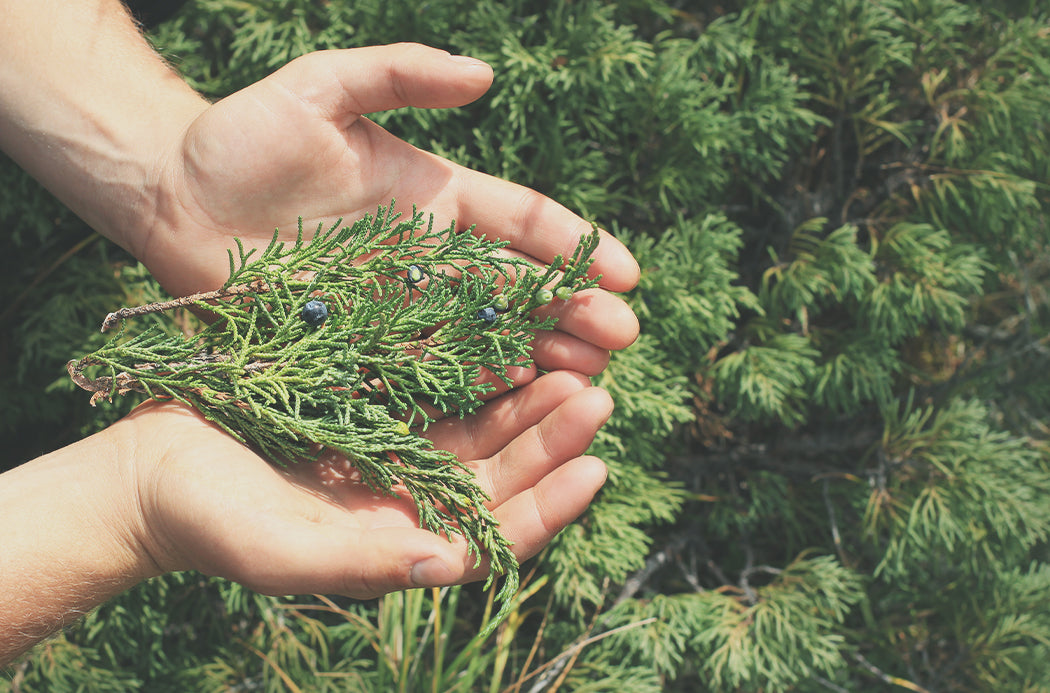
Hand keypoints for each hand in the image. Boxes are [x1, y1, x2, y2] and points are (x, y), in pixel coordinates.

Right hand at [124, 371, 609, 595]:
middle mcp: (411, 499)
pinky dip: (478, 368)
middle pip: (501, 473)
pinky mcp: (375, 407)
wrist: (152, 470)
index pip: (494, 534)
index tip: (597, 468)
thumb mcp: (279, 547)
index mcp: (401, 542)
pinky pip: (442, 388)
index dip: (549, 505)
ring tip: (572, 362)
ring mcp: (395, 451)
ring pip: (482, 427)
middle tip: (597, 395)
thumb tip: (446, 562)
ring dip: (528, 400)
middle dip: (551, 439)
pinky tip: (507, 338)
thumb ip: (361, 560)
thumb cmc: (206, 520)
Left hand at [135, 43, 638, 377]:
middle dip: (573, 311)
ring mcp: (398, 307)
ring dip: (538, 356)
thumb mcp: (323, 87)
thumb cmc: (246, 135)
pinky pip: (424, 369)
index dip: (575, 245)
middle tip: (621, 341)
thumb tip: (484, 75)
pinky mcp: (360, 345)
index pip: (521, 221)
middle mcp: (429, 256)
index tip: (626, 274)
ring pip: (482, 335)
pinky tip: (510, 402)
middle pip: (516, 287)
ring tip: (586, 379)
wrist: (175, 195)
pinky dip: (469, 386)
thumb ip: (399, 74)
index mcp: (436, 196)